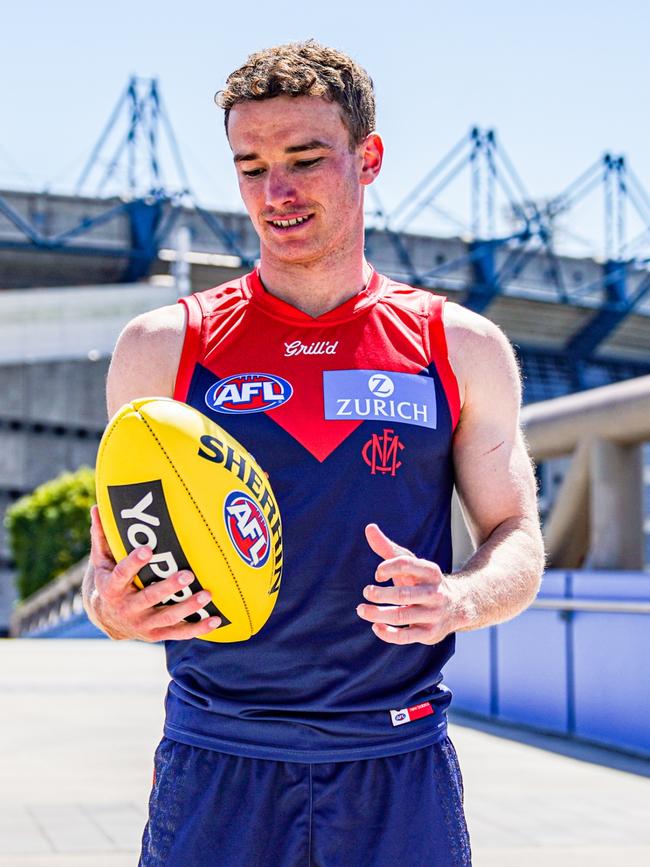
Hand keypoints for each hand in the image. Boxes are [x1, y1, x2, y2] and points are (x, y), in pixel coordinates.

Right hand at [83, 505, 220, 640]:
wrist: (105, 618)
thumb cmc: (108, 579)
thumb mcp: (101, 560)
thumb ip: (102, 536)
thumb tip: (96, 507)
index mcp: (111, 588)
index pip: (121, 575)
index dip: (133, 563)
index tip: (147, 549)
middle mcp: (126, 609)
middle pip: (149, 598)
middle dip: (169, 587)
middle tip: (188, 574)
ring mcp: (142, 624)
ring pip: (167, 618)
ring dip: (188, 608)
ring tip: (207, 595)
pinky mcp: (156, 635)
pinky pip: (178, 633)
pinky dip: (198, 628)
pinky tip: (216, 620)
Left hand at [356, 523, 459, 644]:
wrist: (458, 606)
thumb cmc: (424, 582)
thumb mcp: (411, 564)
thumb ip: (388, 548)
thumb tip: (369, 528)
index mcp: (430, 572)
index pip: (407, 565)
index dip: (388, 567)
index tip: (377, 574)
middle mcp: (435, 593)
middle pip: (403, 594)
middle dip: (380, 594)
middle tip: (366, 592)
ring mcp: (433, 615)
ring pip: (401, 616)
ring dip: (377, 613)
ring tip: (361, 609)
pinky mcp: (429, 633)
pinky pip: (406, 637)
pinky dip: (388, 633)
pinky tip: (375, 626)